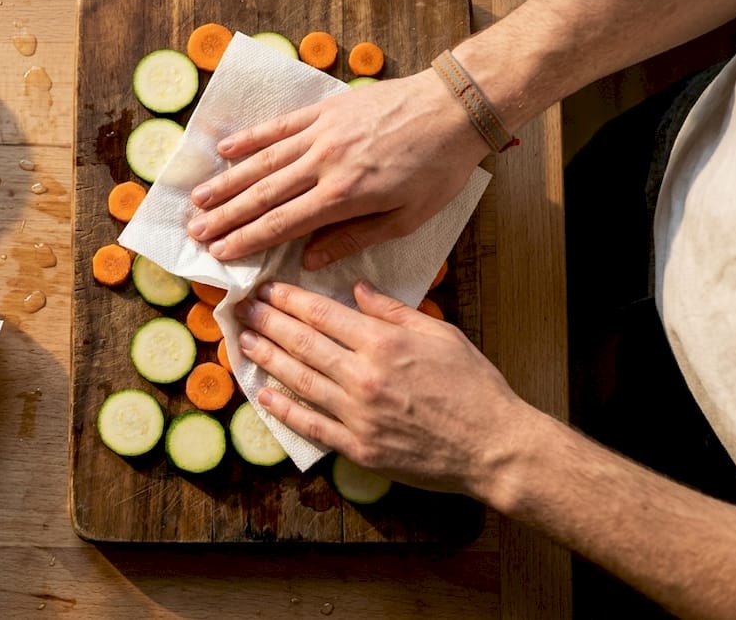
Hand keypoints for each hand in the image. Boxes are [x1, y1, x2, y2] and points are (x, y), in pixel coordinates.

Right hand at [186, 70, 489, 268]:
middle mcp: (324, 164)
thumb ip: (354, 238)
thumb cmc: (438, 168)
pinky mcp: (326, 110)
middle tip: (195, 232)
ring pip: (263, 162)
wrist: (454, 108)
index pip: (283, 224)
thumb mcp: (407, 218)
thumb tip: (309, 260)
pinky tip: (224, 150)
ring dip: (228, 181)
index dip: (247, 240)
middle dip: (226, 216)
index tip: (219, 254)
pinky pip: (280, 126)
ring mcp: (322, 133)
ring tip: (198, 199)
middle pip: (264, 195)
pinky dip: (250, 138)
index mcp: (345, 196)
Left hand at [236, 280, 531, 498]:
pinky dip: (284, 409)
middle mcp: (364, 375)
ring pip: (299, 380)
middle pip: (302, 343)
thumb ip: (394, 311)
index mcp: (384, 343)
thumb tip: (357, 288)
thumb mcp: (440, 334)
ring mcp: (358, 414)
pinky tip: (263, 394)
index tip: (266, 289)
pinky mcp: (358, 447)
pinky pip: (311, 424)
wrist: (493, 446)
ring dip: (267, 359)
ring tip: (243, 342)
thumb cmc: (474, 387)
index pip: (322, 314)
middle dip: (267, 322)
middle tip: (242, 309)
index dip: (288, 300)